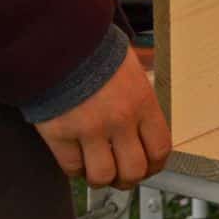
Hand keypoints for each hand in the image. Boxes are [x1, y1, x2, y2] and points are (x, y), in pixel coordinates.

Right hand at [34, 46, 171, 190]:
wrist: (58, 40)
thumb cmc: (96, 52)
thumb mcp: (132, 72)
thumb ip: (140, 103)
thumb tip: (144, 130)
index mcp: (142, 102)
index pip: (160, 148)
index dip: (155, 165)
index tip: (148, 167)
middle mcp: (119, 119)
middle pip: (134, 170)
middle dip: (129, 178)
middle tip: (121, 175)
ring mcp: (88, 129)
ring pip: (103, 176)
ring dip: (101, 178)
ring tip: (97, 170)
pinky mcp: (58, 133)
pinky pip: (71, 167)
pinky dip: (75, 169)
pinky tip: (76, 159)